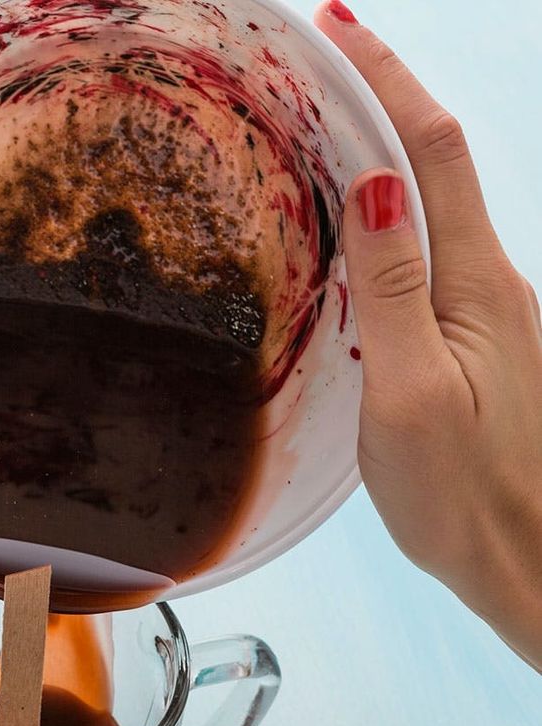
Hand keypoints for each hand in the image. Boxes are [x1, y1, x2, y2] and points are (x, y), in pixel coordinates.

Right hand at [316, 3, 541, 669]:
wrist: (525, 558)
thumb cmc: (463, 495)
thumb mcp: (411, 397)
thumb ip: (395, 292)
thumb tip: (373, 190)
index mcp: (474, 285)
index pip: (431, 153)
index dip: (386, 80)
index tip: (337, 25)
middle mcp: (487, 282)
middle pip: (436, 162)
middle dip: (381, 95)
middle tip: (318, 59)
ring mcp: (482, 311)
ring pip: (432, 205)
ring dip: (382, 149)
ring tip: (322, 122)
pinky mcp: (468, 340)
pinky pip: (426, 252)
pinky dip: (386, 212)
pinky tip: (351, 222)